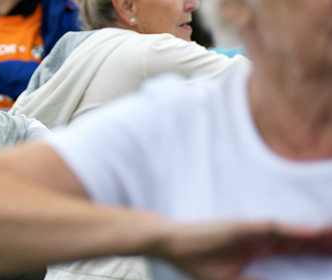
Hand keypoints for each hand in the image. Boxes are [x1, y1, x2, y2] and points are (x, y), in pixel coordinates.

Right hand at [160, 221, 331, 279]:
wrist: (171, 244)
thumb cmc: (196, 261)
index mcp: (258, 250)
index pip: (294, 250)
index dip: (316, 251)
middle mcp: (260, 239)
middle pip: (299, 240)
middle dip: (323, 243)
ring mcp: (253, 232)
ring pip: (293, 232)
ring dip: (316, 235)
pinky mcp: (242, 227)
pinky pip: (273, 228)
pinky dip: (293, 230)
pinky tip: (312, 232)